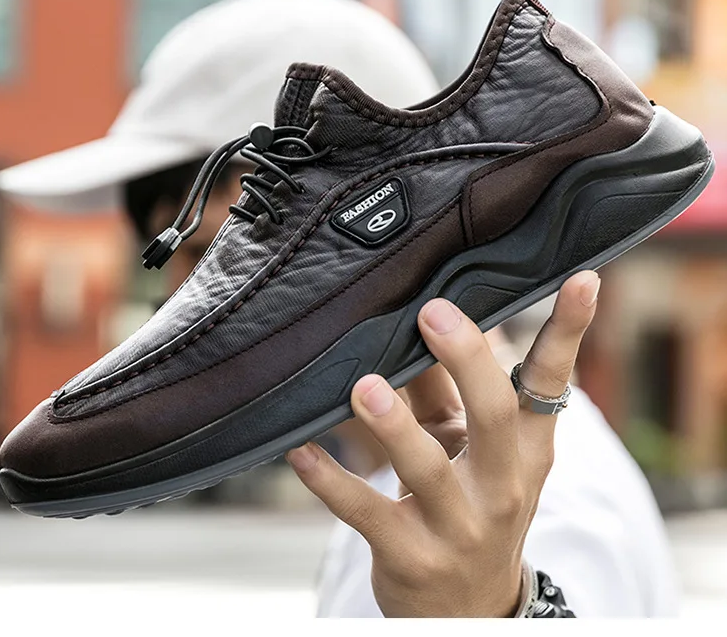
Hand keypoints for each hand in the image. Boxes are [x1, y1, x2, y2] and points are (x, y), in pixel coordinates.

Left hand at [286, 271, 598, 617]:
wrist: (467, 608)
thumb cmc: (472, 503)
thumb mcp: (474, 449)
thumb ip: (446, 387)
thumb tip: (419, 317)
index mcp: (524, 449)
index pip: (550, 382)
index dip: (568, 331)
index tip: (583, 280)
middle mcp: (501, 485)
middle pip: (493, 416)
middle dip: (465, 360)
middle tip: (433, 313)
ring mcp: (458, 525)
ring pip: (426, 469)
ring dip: (394, 425)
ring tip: (365, 386)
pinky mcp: (410, 555)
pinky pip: (365, 512)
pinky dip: (330, 481)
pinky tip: (301, 451)